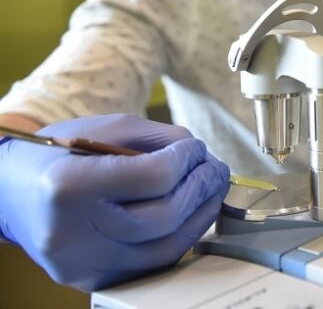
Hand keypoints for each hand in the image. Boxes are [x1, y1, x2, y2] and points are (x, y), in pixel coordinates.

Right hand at [0, 114, 229, 291]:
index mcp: (69, 185)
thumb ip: (157, 138)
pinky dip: (179, 238)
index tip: (197, 150)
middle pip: (165, 217)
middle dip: (201, 188)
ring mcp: (83, 262)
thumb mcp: (101, 129)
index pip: (154, 177)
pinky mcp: (92, 280)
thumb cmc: (56, 156)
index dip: (187, 161)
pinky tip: (190, 216)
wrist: (7, 194)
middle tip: (216, 170)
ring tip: (211, 191)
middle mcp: (73, 231)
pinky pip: (152, 263)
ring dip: (201, 216)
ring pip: (166, 247)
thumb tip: (202, 155)